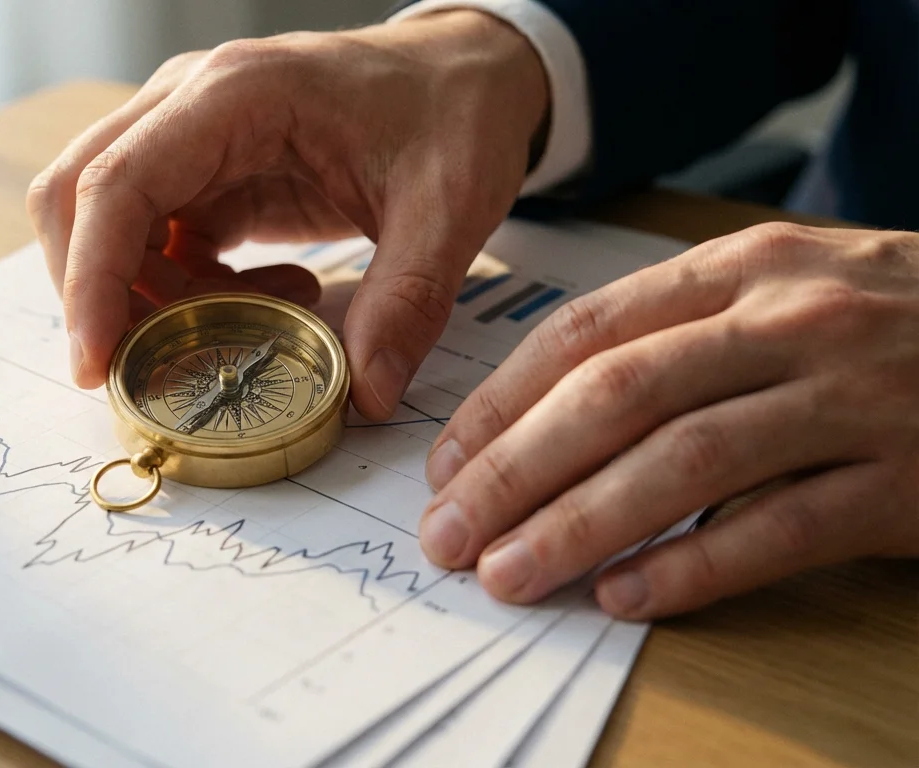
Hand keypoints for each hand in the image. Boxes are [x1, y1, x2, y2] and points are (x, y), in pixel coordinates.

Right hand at [28, 11, 549, 419]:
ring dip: (148, 297)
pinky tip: (263, 297)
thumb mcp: (448, 209)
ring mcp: (189, 135)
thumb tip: (366, 394)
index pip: (118, 184)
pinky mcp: (206, 172)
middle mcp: (190, 103)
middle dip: (94, 295)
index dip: (91, 279)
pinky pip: (154, 240)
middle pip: (79, 198)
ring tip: (248, 320)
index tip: (95, 364)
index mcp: (236, 94)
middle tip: (148, 369)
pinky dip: (182, 290)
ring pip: (107, 224)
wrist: (468, 73)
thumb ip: (408, 301)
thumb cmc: (455, 113)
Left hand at [419, 223, 918, 618]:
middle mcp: (790, 323)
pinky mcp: (906, 483)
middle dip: (514, 472)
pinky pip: (778, 532)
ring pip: (684, 464)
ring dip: (580, 528)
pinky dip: (693, 569)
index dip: (502, 403)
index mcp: (744, 269)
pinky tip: (626, 598)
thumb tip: (545, 414)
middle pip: (616, 397)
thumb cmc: (889, 320)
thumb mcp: (784, 288)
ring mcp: (853, 400)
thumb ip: (677, 331)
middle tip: (449, 533)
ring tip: (510, 575)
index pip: (587, 333)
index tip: (445, 463)